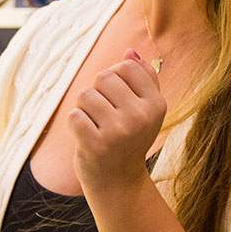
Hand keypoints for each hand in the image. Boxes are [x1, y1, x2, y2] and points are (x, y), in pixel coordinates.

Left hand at [68, 49, 166, 191]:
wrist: (118, 181)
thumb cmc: (129, 138)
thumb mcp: (145, 109)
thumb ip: (143, 78)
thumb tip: (129, 51)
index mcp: (156, 104)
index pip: (126, 66)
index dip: (115, 77)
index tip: (118, 99)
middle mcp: (140, 117)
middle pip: (103, 76)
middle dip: (97, 92)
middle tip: (105, 116)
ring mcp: (119, 132)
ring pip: (86, 94)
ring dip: (84, 108)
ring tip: (95, 126)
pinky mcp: (96, 145)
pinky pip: (74, 115)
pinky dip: (76, 124)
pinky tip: (87, 137)